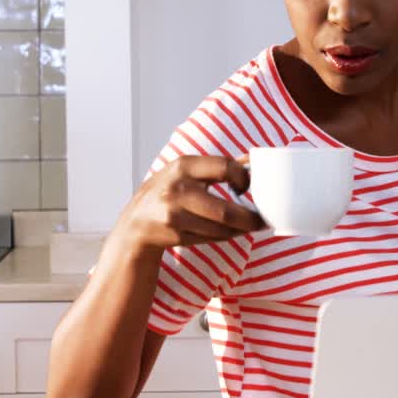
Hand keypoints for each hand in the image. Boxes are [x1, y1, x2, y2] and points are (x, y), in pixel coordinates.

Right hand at [118, 156, 263, 251]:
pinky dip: (224, 236)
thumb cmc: (167, 193)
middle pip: (225, 210)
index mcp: (183, 166)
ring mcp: (174, 215)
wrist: (136, 223)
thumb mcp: (185, 172)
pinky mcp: (175, 235)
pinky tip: (229, 232)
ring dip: (239, 230)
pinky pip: (210, 238)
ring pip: (220, 229)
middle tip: (262, 220)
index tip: (248, 187)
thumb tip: (251, 160)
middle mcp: (177, 189)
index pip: (224, 167)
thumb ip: (216, 167)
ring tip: (249, 227)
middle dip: (249, 219)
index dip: (243, 178)